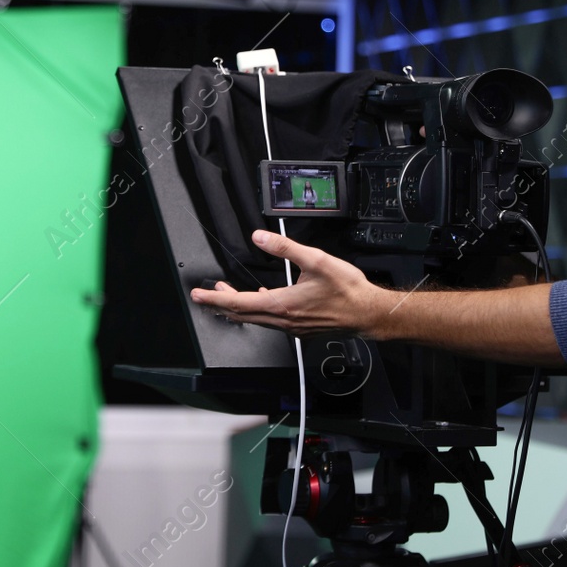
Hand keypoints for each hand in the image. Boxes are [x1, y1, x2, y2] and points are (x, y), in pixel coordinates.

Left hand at [189, 229, 387, 337]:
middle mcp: (283, 321)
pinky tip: (262, 301)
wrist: (368, 314)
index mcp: (282, 304)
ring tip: (227, 296)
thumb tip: (260, 237)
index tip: (199, 295)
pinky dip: (258, 311)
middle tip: (207, 295)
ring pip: (255, 319)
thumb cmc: (347, 290)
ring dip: (239, 308)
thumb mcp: (316, 260)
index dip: (215, 299)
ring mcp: (291, 328)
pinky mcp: (300, 330)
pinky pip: (271, 322)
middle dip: (221, 304)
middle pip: (242, 314)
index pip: (238, 304)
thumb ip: (284, 247)